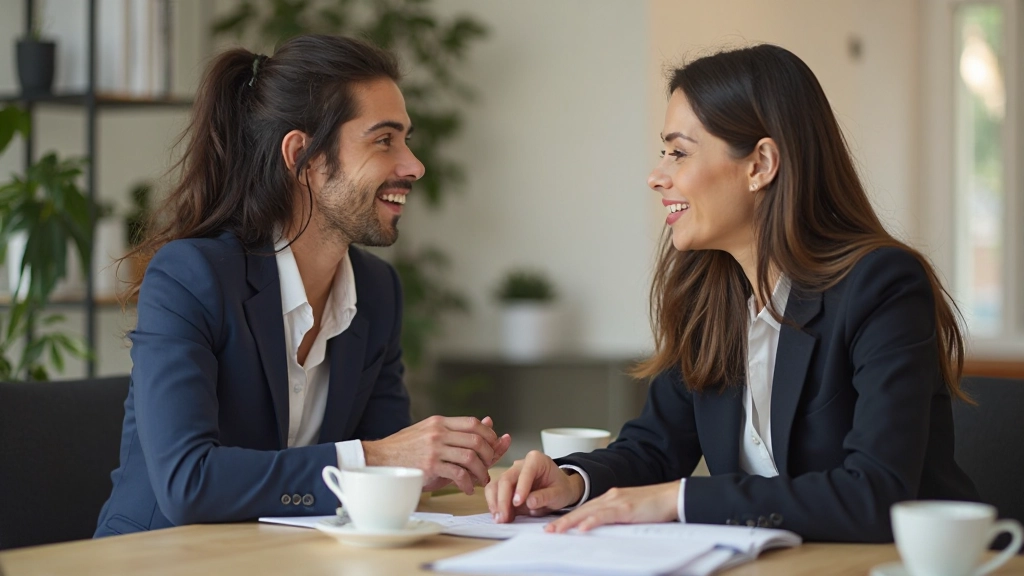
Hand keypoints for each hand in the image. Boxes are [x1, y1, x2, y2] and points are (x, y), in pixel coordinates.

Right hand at [362, 415, 510, 493]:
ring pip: (470, 457)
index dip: (488, 434)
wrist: (379, 459)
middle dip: (489, 455)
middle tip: (489, 466)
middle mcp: (438, 432)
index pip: (472, 423)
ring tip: (481, 480)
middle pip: (476, 440)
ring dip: (481, 471)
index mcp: (439, 422)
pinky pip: (458, 474)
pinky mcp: (430, 466)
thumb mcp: (430, 432)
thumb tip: (488, 421)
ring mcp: (434, 449)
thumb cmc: (406, 448)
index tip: (493, 446)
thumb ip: (457, 429)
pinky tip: (467, 489)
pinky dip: (467, 483)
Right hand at [485, 450, 583, 522]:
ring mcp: (510, 474)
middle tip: (504, 517)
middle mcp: (519, 465)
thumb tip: (529, 502)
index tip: (517, 503)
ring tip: (500, 519)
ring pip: (495, 485)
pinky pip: (493, 493)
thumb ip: (546, 496)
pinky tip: (498, 516)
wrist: (558, 490)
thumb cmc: (560, 488)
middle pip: (506, 479)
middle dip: (503, 499)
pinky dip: (494, 505)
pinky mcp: (504, 486)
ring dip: (495, 503)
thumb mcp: (559, 493)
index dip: (520, 487)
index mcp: (536, 460)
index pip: (526, 472)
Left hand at [544, 481, 680, 532]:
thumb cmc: (655, 506)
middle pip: (581, 510)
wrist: (673, 496)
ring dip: (570, 522)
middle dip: (563, 521)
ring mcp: (618, 501)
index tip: (555, 526)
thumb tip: (604, 530)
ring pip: (588, 512)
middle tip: (547, 531)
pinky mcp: (626, 508)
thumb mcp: (631, 512)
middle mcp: (611, 497)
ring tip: (556, 531)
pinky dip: (592, 522)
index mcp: (611, 498)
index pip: (585, 509)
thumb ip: (617, 518)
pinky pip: (605, 516)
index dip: (569, 517)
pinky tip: (581, 528)